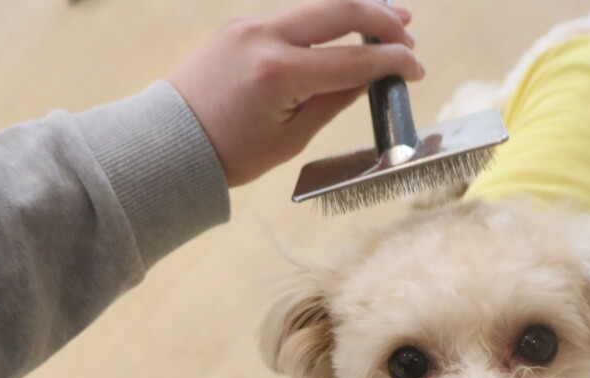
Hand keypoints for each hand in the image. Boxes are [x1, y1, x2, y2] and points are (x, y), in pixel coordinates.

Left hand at [168, 0, 423, 186]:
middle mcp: (264, 37)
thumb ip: (333, 100)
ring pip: (316, 5)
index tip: (417, 70)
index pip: (352, 61)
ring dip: (355, 10)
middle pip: (339, 10)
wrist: (171, 142)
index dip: (392, 64)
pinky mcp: (241, 24)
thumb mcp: (291, 137)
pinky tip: (345, 25)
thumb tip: (369, 77)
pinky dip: (325, 19)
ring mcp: (250, 25)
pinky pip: (293, 15)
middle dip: (381, 18)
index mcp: (279, 74)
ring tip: (389, 18)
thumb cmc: (229, 151)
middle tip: (409, 31)